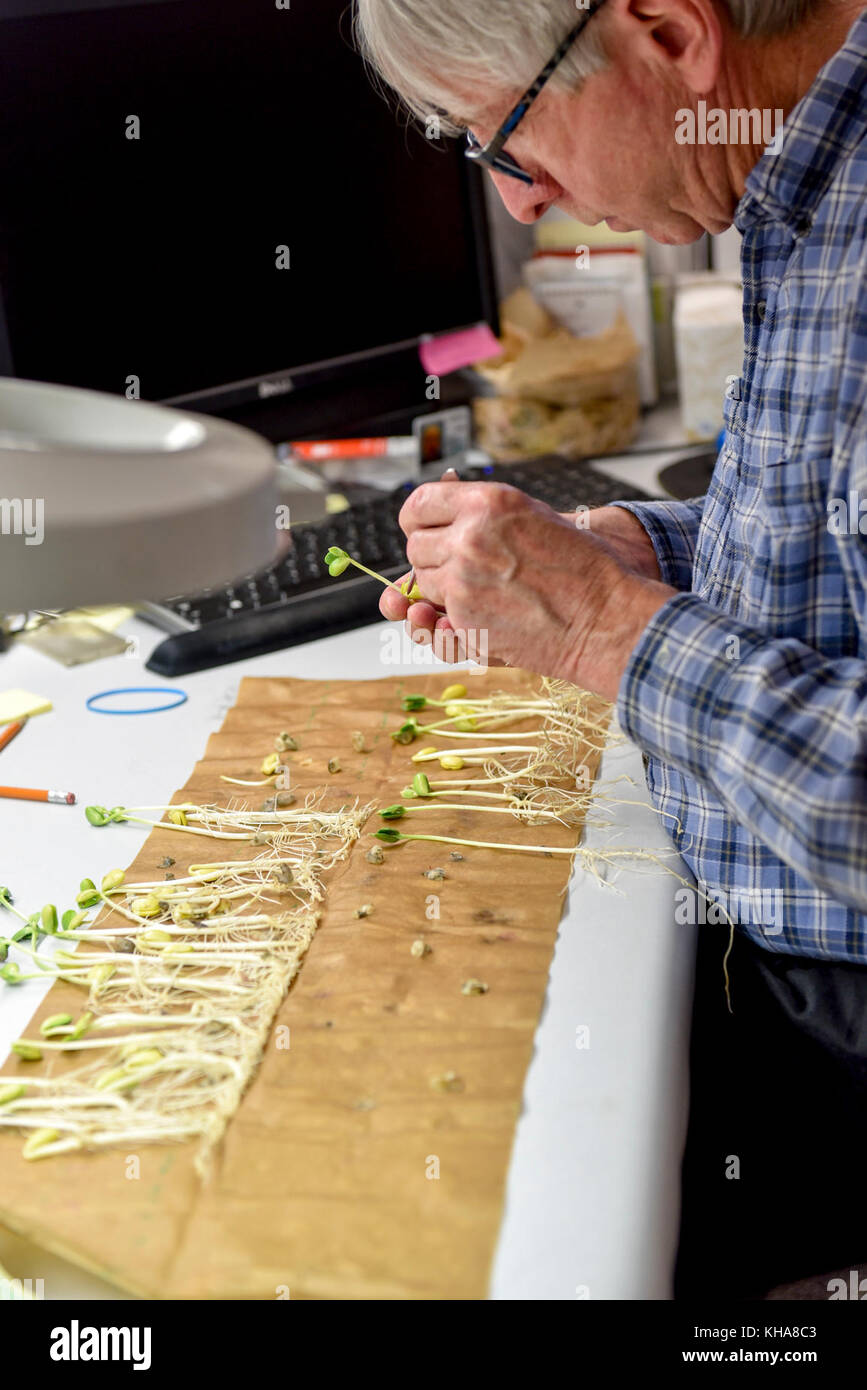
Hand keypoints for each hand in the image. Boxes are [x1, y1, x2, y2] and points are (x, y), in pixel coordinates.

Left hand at [378, 482, 674, 699]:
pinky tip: (483, 616)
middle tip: (463, 566)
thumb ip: (484, 510)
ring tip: (484, 592)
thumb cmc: (581, 568)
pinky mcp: (464, 621)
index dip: (417, 520)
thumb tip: (443, 498)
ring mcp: (462, 581)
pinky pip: (436, 620)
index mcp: (486, 502)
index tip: (424, 530)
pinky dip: (451, 622)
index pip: (418, 504)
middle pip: (415, 548)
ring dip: (442, 591)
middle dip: (432, 559)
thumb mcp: (533, 515)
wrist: (604, 617)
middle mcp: (468, 537)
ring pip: (423, 585)